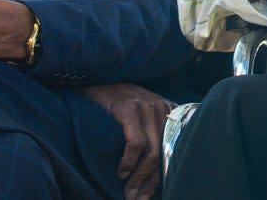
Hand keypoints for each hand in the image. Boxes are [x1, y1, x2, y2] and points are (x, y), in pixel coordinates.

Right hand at [81, 83, 173, 199]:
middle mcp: (162, 107)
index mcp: (168, 110)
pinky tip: (122, 172)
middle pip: (163, 154)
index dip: (161, 176)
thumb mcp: (140, 114)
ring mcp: (147, 106)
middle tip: (135, 198)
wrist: (94, 78)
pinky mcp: (130, 108)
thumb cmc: (115, 102)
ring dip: (139, 178)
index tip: (148, 195)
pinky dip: (129, 162)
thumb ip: (151, 131)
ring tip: (128, 192)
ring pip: (151, 152)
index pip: (171, 149)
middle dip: (150, 182)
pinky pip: (135, 142)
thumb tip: (151, 171)